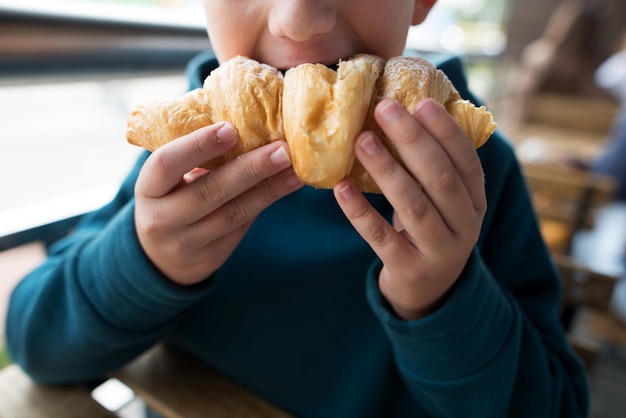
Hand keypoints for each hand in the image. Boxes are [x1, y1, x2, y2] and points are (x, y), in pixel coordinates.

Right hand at [134, 122, 303, 284]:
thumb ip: (194, 157)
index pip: (167, 164)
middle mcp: (162, 219)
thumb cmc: (170, 198)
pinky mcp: (211, 257)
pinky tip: (288, 185)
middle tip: (283, 149)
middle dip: (250, 169)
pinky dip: (266, 202)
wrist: (159, 256)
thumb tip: (246, 121)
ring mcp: (186, 243)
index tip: (231, 128)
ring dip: (269, 189)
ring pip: (233, 214)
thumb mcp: (167, 180)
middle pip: (209, 192)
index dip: (198, 146)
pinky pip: (242, 226)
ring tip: (296, 169)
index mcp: (148, 189)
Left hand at [334, 99, 486, 319]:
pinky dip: (360, 211)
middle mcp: (465, 227)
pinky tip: (341, 188)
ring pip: (413, 205)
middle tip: (384, 109)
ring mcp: (438, 251)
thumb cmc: (429, 231)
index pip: (466, 162)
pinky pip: (382, 237)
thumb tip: (403, 112)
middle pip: (441, 179)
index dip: (446, 132)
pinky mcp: (409, 269)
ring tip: (361, 140)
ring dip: (387, 169)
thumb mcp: (442, 203)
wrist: (428, 293)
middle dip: (413, 140)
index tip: (421, 102)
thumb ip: (432, 169)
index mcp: (475, 203)